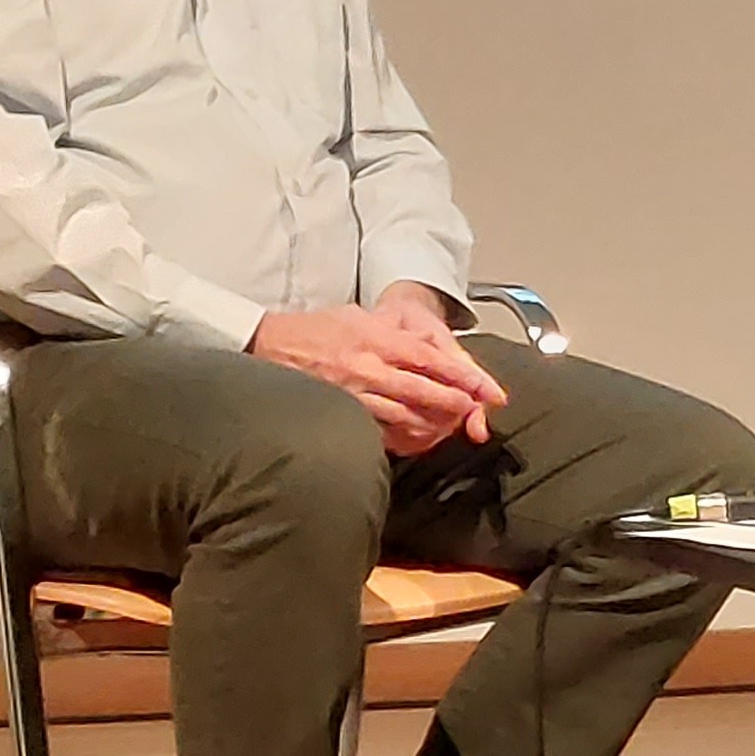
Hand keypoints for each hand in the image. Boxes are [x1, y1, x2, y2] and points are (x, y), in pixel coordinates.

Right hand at [250, 300, 500, 455]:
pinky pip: (379, 431)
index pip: (432, 359)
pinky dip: (402, 437)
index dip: (464, 377)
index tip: (486, 391)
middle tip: (474, 413)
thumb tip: (427, 349)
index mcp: (378, 339)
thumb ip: (393, 333)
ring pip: (405, 416)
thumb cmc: (315, 329)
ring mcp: (354, 395)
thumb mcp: (358, 316)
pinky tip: (416, 439)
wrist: (268, 345)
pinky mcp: (341, 413)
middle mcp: (369, 368)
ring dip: (432, 425)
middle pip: (424, 391)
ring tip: (450, 428)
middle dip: (455, 405)